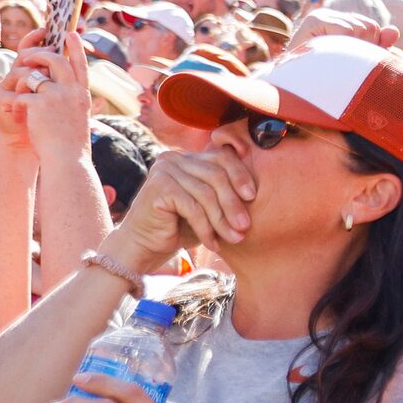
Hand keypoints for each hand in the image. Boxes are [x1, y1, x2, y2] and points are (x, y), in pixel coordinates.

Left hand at [0, 36, 90, 163]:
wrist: (67, 159)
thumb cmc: (70, 143)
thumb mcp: (77, 116)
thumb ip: (70, 98)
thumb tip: (55, 85)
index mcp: (82, 94)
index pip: (80, 63)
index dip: (75, 47)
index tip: (70, 32)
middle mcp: (72, 90)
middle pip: (55, 59)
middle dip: (38, 54)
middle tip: (26, 55)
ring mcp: (56, 95)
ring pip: (34, 74)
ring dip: (22, 77)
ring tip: (17, 85)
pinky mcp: (39, 103)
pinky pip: (22, 93)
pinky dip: (17, 101)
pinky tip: (18, 112)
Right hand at [101, 145, 254, 275]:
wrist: (144, 245)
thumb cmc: (180, 226)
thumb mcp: (208, 206)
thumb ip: (225, 192)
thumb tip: (258, 190)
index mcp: (188, 157)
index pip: (222, 157)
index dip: (241, 175)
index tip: (253, 197)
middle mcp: (174, 158)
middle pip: (216, 175)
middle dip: (234, 203)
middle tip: (245, 227)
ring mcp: (163, 170)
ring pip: (206, 193)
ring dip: (222, 220)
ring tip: (234, 238)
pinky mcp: (158, 187)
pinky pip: (193, 208)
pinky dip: (206, 228)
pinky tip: (213, 243)